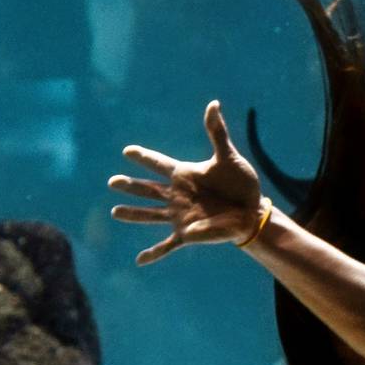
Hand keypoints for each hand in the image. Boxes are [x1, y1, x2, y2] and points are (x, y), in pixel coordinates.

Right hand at [108, 100, 263, 264]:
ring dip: (134, 213)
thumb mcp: (228, 157)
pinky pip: (167, 245)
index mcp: (185, 174)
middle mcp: (177, 195)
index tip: (128, 151)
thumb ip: (217, 133)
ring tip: (116, 212)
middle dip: (131, 185)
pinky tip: (139, 261)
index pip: (159, 163)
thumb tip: (213, 103)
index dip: (144, 157)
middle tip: (113, 181)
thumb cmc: (241, 184)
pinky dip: (154, 253)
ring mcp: (180, 215)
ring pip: (150, 214)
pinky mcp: (187, 233)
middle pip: (148, 188)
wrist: (251, 211)